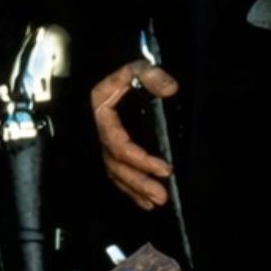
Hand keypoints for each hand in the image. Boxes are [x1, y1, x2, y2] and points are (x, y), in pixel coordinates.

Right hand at [91, 58, 178, 209]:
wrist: (104, 75)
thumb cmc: (121, 76)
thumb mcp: (134, 68)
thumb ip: (150, 74)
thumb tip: (170, 89)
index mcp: (102, 116)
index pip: (118, 144)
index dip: (141, 159)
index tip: (165, 168)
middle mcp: (100, 134)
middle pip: (116, 165)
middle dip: (139, 183)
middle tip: (161, 196)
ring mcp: (104, 144)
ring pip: (116, 174)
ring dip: (135, 190)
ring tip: (156, 202)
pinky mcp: (111, 150)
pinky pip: (117, 174)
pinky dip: (130, 190)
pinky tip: (144, 202)